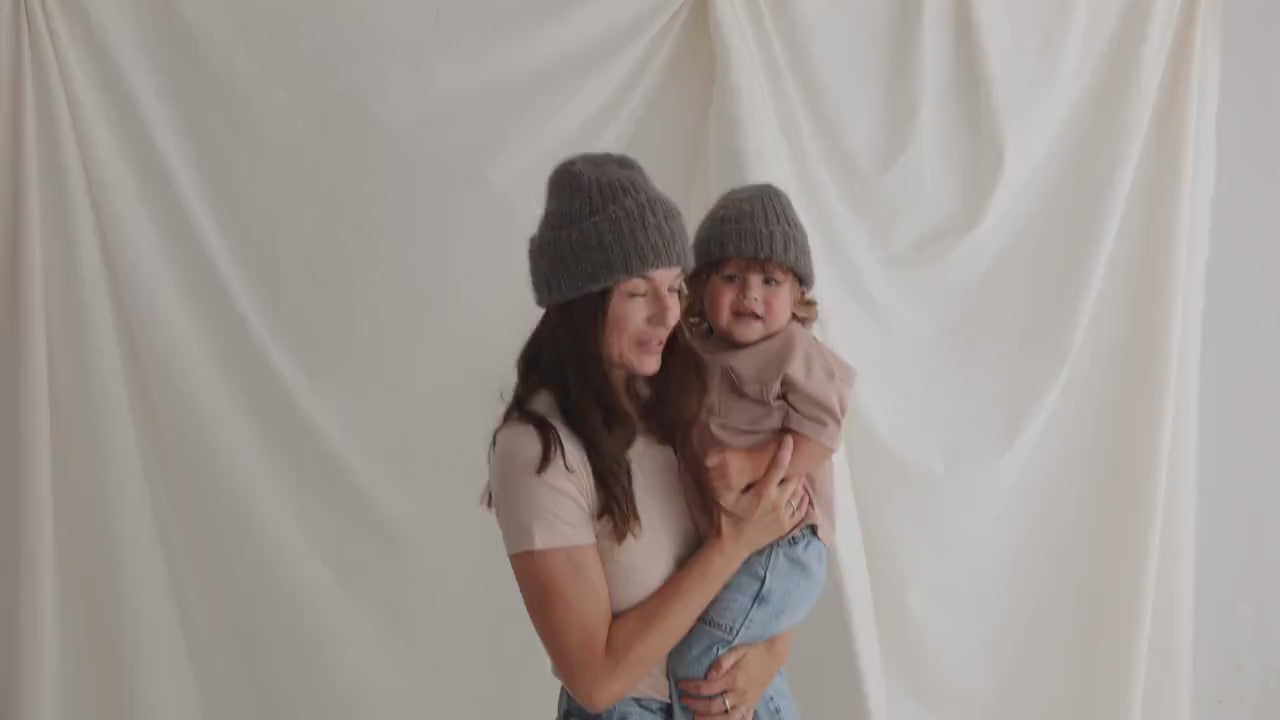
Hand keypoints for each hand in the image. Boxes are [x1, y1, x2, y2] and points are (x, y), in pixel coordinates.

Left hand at [676, 636, 789, 719]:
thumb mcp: (736, 650)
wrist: (772, 655)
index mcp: (735, 679)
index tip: (680, 685)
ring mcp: (747, 703)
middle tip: (683, 700)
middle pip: (714, 706)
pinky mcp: (752, 706)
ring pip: (727, 718)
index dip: (691, 687)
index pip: (707, 687)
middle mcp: (741, 694)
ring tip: (695, 717)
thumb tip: (708, 674)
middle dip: (695, 705)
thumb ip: (722, 662)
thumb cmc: (752, 651)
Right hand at [715, 435, 808, 557]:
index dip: (785, 451)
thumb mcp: (724, 496)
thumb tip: (717, 457)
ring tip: (796, 473)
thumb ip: (726, 477)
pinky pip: (803, 509)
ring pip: (800, 492)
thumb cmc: (726, 518)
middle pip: (794, 479)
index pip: (778, 467)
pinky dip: (804, 498)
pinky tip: (800, 493)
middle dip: (795, 467)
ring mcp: (785, 515)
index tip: (789, 439)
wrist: (732, 546)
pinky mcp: (787, 526)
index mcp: (763, 493)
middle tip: (793, 459)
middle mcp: (777, 503)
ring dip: (799, 482)